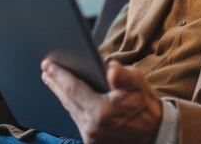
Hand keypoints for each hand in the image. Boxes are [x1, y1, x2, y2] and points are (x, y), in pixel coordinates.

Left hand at [41, 59, 162, 143]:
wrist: (154, 132)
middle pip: (67, 100)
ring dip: (61, 95)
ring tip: (53, 81)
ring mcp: (90, 137)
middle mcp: (92, 127)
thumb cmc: (145, 104)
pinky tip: (67, 96)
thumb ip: (123, 75)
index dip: (59, 75)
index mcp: (101, 111)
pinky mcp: (91, 142)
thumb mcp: (138, 83)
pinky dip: (71, 106)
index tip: (48, 65)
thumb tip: (110, 67)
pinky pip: (77, 120)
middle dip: (55, 83)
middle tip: (46, 69)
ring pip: (70, 111)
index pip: (73, 89)